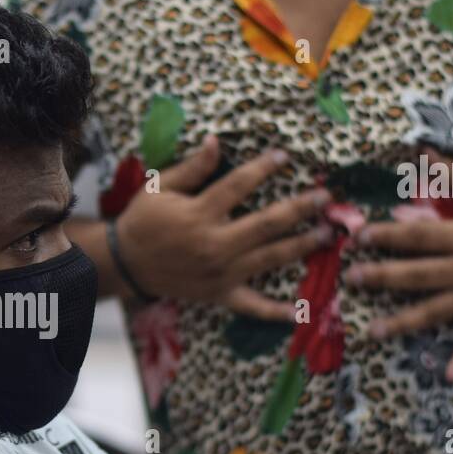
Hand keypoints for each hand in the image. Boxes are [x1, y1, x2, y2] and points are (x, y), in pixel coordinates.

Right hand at [116, 136, 332, 319]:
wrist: (126, 265)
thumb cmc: (143, 221)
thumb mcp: (160, 188)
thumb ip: (192, 168)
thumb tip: (216, 142)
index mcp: (199, 214)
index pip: (240, 184)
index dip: (264, 167)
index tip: (285, 156)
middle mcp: (215, 244)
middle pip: (267, 223)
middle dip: (300, 208)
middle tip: (325, 198)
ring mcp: (221, 272)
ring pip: (270, 258)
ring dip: (302, 245)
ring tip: (327, 234)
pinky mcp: (220, 294)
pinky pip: (251, 305)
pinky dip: (275, 311)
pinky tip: (299, 311)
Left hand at [344, 153, 452, 380]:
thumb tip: (421, 155)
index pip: (417, 237)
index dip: (386, 236)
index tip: (358, 237)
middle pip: (416, 275)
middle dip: (381, 278)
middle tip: (350, 279)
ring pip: (433, 311)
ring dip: (402, 322)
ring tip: (372, 331)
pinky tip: (447, 377)